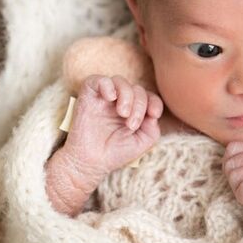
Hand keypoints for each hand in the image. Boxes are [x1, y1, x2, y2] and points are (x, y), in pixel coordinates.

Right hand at [46, 75, 162, 214]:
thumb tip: (152, 111)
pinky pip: (98, 79)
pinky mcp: (88, 95)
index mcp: (133, 109)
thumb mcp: (143, 141)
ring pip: (120, 81)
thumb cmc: (115, 152)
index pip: (148, 96)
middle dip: (139, 105)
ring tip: (123, 114)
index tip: (154, 115)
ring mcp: (104, 97)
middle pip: (136, 89)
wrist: (91, 162)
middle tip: (131, 125)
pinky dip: (107, 85)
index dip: (154, 102)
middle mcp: (119, 101)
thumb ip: (153, 126)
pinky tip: (110, 98)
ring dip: (127, 96)